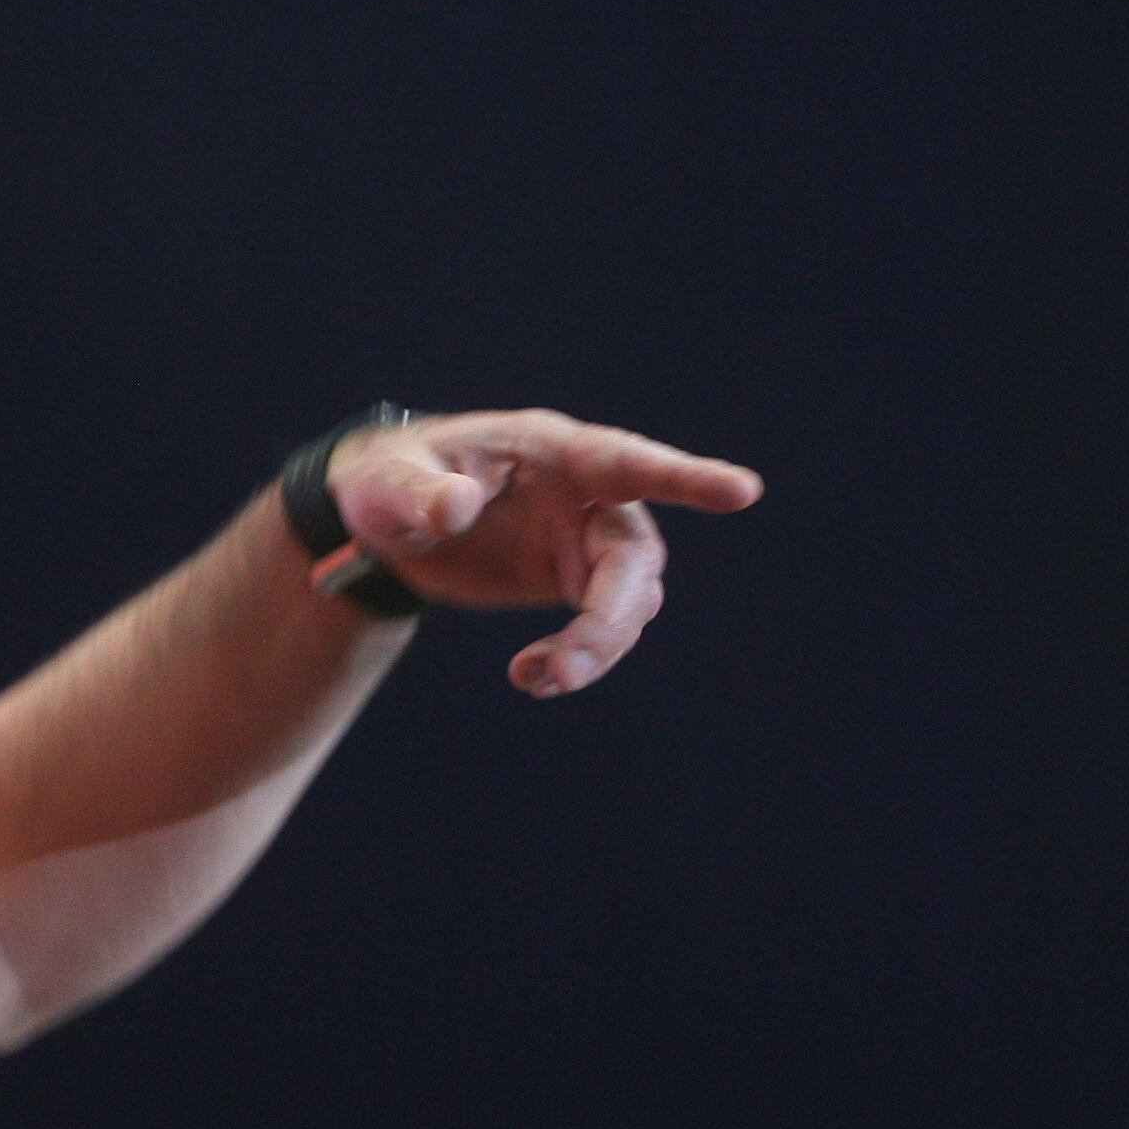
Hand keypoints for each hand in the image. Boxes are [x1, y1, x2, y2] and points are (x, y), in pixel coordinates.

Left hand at [325, 407, 761, 696]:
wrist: (385, 522)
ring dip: (596, 646)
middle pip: (633, 555)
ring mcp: (583, 539)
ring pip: (629, 598)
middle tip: (563, 668)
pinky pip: (603, 624)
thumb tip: (454, 508)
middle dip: (610, 616)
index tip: (743, 492)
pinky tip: (529, 677)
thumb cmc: (389, 480)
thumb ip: (419, 492)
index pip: (626, 461)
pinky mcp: (572, 580)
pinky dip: (579, 658)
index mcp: (551, 451)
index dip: (685, 476)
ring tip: (530, 677)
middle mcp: (583, 494)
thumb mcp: (388, 483)